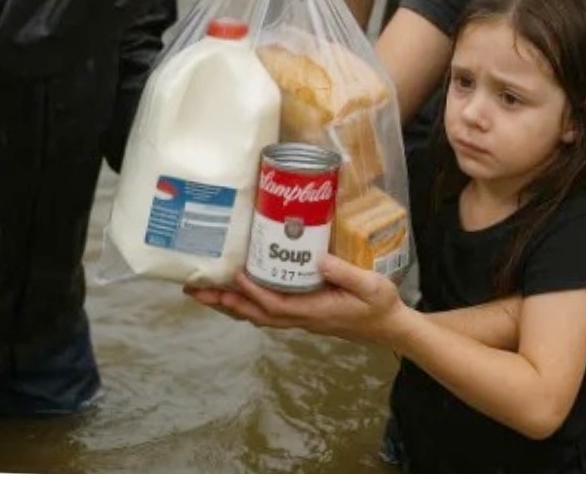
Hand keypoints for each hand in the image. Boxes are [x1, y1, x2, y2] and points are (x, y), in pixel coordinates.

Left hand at [185, 255, 403, 343]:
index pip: (276, 305)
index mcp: (315, 311)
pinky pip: (267, 311)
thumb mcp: (370, 285)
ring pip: (257, 315)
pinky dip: (246, 303)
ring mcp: (301, 317)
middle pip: (255, 314)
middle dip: (224, 302)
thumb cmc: (380, 305)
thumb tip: (316, 259)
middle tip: (195, 290)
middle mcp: (302, 317)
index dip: (253, 292)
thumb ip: (345, 273)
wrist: (389, 326)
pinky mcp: (304, 312)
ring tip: (204, 292)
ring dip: (229, 305)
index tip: (235, 275)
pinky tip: (238, 293)